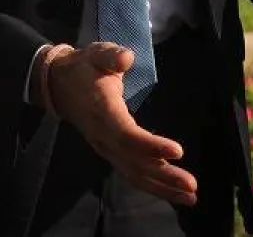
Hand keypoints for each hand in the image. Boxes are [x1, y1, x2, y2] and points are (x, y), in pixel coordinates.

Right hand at [41, 43, 196, 206]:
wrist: (60, 86)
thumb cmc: (84, 68)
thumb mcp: (96, 54)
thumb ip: (111, 56)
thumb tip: (126, 58)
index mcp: (102, 112)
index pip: (127, 135)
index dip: (151, 146)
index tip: (179, 151)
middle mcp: (104, 137)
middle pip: (134, 163)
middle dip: (164, 176)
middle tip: (192, 186)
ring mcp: (106, 149)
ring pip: (134, 174)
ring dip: (162, 188)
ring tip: (190, 197)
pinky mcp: (111, 153)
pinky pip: (132, 174)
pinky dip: (153, 186)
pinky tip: (173, 193)